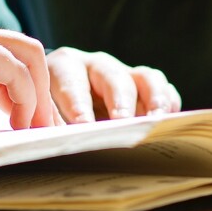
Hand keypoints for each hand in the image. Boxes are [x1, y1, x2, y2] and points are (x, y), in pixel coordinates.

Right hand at [0, 21, 57, 127]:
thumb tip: (13, 115)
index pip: (13, 54)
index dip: (28, 88)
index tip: (31, 122)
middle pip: (28, 49)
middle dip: (42, 88)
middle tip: (45, 126)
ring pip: (28, 56)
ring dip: (38, 95)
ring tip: (35, 129)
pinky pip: (17, 72)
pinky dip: (25, 100)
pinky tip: (18, 125)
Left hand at [45, 47, 181, 121]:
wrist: (56, 99)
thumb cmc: (47, 109)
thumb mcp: (42, 114)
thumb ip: (49, 125)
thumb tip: (57, 145)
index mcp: (66, 66)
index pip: (73, 83)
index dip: (79, 105)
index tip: (84, 127)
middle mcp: (97, 65)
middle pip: (114, 78)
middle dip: (119, 102)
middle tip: (123, 124)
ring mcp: (124, 73)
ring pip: (145, 78)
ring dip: (153, 100)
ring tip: (155, 123)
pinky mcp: (144, 86)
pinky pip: (163, 89)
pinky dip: (169, 104)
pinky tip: (169, 123)